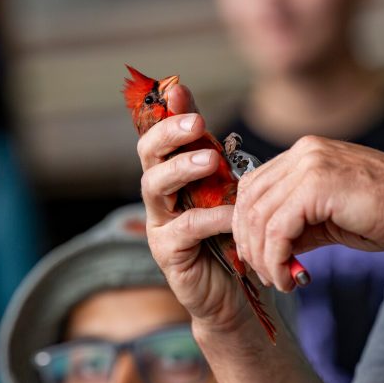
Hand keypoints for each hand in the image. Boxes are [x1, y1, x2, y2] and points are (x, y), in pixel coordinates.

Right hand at [137, 84, 253, 333]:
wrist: (235, 293)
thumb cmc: (233, 237)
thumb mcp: (231, 190)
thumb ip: (222, 159)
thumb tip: (225, 124)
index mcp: (173, 175)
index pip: (162, 135)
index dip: (167, 111)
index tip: (178, 88)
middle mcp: (159, 195)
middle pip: (148, 155)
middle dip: (169, 134)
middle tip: (196, 123)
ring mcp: (159, 224)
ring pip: (155, 186)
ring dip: (182, 169)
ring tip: (210, 161)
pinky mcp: (167, 253)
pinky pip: (185, 228)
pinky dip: (210, 216)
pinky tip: (232, 212)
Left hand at [233, 136, 383, 290]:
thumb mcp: (330, 216)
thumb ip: (296, 224)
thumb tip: (267, 248)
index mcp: (304, 154)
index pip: (253, 187)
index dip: (246, 224)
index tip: (256, 256)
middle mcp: (302, 153)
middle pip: (248, 200)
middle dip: (248, 243)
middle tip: (262, 274)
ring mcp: (308, 165)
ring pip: (259, 217)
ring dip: (262, 257)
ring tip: (277, 280)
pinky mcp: (315, 186)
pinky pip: (278, 229)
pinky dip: (275, 258)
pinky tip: (288, 278)